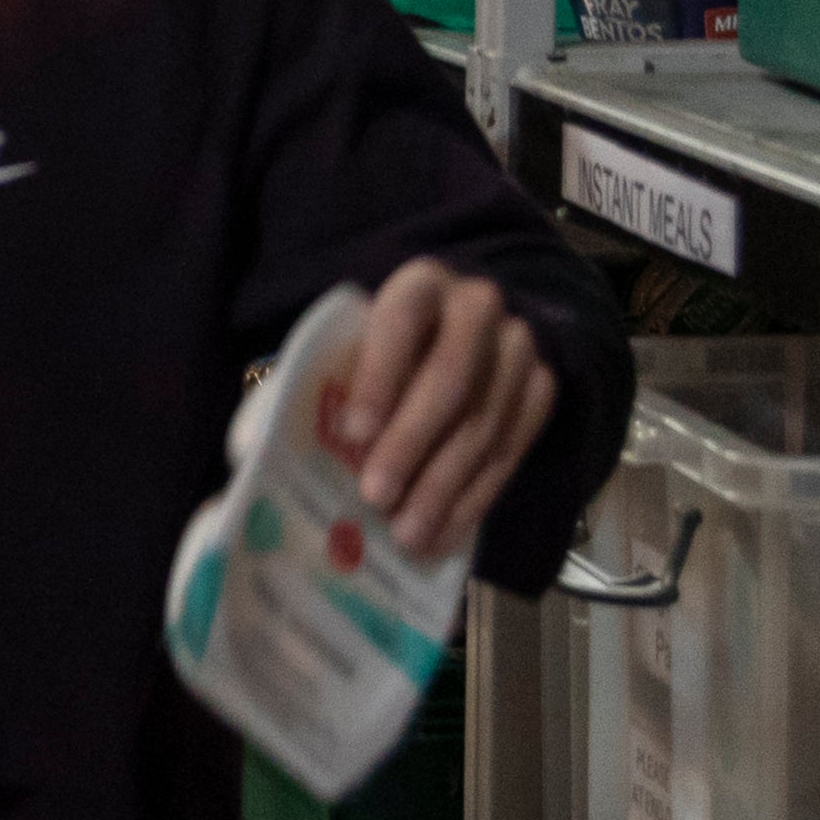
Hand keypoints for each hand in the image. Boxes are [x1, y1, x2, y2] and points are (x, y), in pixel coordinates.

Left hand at [335, 257, 556, 562]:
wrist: (459, 331)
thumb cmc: (381, 349)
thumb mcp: (351, 346)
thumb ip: (324, 381)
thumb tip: (276, 447)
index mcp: (419, 284)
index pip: (400, 323)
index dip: (379, 377)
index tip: (354, 434)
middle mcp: (478, 307)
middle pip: (450, 379)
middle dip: (411, 443)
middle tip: (376, 498)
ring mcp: (519, 348)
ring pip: (485, 423)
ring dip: (444, 486)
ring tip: (407, 535)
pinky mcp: (543, 388)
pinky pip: (513, 450)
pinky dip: (476, 498)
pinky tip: (444, 534)